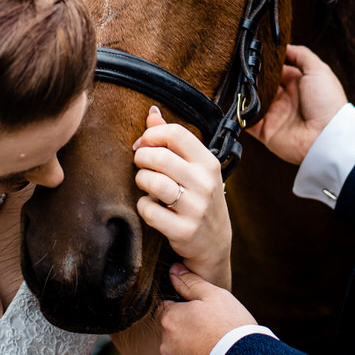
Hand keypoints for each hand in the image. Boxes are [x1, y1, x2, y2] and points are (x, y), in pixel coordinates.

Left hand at [133, 107, 231, 287]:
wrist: (214, 243)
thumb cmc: (200, 197)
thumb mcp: (195, 168)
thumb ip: (173, 140)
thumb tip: (152, 112)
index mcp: (208, 163)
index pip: (176, 133)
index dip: (152, 134)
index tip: (144, 143)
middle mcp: (205, 183)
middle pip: (160, 157)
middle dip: (141, 157)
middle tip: (141, 164)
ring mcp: (195, 208)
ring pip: (153, 182)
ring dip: (141, 180)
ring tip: (146, 184)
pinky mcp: (183, 230)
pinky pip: (148, 210)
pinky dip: (143, 206)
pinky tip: (151, 206)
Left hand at [159, 264, 256, 354]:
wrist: (245, 354)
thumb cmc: (229, 325)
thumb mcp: (213, 295)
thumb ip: (190, 282)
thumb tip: (174, 270)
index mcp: (170, 318)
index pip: (164, 306)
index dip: (181, 304)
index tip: (197, 307)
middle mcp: (166, 340)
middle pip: (170, 324)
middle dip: (184, 321)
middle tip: (207, 321)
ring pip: (177, 340)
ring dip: (188, 337)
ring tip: (210, 335)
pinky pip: (184, 352)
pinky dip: (193, 349)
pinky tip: (209, 345)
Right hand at [248, 44, 347, 164]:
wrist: (326, 137)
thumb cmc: (327, 102)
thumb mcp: (319, 70)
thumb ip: (302, 55)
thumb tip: (285, 46)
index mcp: (298, 85)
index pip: (277, 70)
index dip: (267, 63)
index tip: (254, 53)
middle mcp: (285, 99)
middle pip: (263, 84)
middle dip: (253, 75)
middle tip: (242, 65)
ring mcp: (275, 115)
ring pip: (252, 100)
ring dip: (244, 91)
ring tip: (237, 79)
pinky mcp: (266, 131)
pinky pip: (247, 120)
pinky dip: (239, 112)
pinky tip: (234, 101)